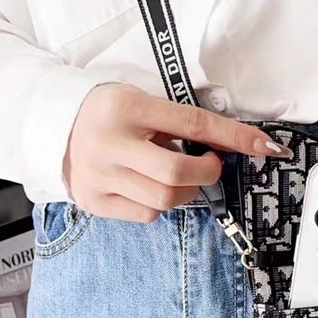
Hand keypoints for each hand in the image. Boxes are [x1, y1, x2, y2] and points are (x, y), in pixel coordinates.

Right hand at [64, 83, 291, 221]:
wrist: (53, 126)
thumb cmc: (110, 113)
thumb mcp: (143, 102)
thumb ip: (182, 123)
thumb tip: (236, 144)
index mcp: (127, 108)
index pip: (194, 124)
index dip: (235, 138)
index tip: (264, 147)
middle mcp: (110, 143)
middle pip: (178, 173)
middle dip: (207, 172)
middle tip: (209, 164)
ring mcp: (99, 176)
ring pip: (165, 199)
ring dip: (185, 190)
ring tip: (173, 173)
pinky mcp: (94, 201)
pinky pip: (147, 214)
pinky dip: (160, 204)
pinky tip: (150, 186)